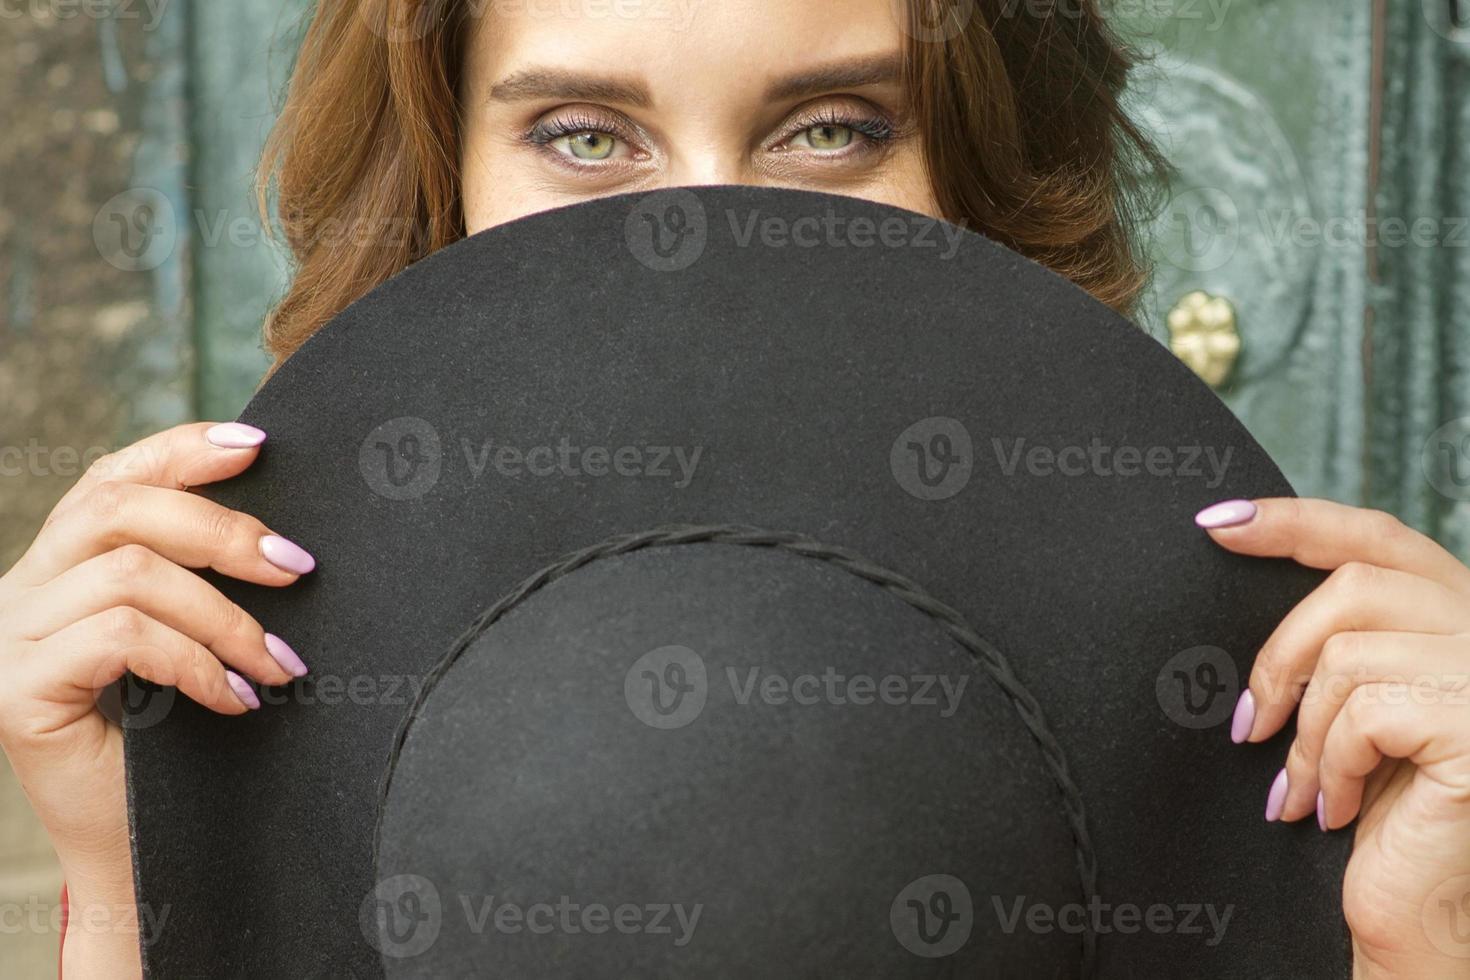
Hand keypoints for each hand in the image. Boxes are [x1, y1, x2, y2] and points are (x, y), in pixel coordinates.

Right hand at [0, 422, 314, 977]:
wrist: (136, 852)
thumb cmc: (176, 744)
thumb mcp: (188, 641)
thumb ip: (196, 578)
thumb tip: (279, 525)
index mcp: (61, 566)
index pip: (110, 478)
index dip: (180, 450)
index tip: (257, 445)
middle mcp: (21, 590)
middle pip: (117, 509)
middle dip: (222, 529)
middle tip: (298, 566)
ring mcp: (10, 639)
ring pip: (130, 575)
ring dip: (226, 617)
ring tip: (281, 664)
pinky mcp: (17, 691)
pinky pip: (122, 637)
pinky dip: (196, 663)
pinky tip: (238, 699)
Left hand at [1198, 497, 1469, 977]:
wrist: (1423, 914)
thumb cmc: (1385, 813)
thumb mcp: (1354, 706)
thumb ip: (1335, 641)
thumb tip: (1239, 567)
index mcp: (1458, 614)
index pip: (1377, 538)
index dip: (1296, 520)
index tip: (1216, 524)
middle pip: (1356, 583)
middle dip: (1280, 653)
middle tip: (1246, 724)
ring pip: (1350, 653)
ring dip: (1304, 731)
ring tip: (1298, 788)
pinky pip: (1367, 711)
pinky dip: (1331, 763)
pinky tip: (1332, 809)